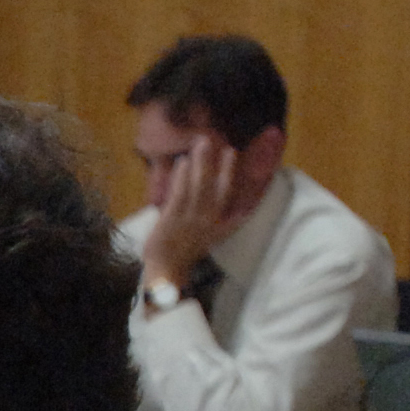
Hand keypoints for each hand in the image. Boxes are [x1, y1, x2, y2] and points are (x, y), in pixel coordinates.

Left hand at [139, 130, 236, 294]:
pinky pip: (180, 194)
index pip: (227, 193)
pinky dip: (182, 177)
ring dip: (200, 163)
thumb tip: (241, 208)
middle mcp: (208, 219)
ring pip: (199, 186)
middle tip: (214, 139)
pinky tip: (182, 163)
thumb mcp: (212, 236)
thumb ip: (226, 221)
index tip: (232, 151)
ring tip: (201, 144)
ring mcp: (191, 219)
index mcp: (218, 223)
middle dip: (215, 161)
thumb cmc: (186, 251)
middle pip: (215, 185)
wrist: (168, 271)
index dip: (230, 171)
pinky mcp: (173, 220)